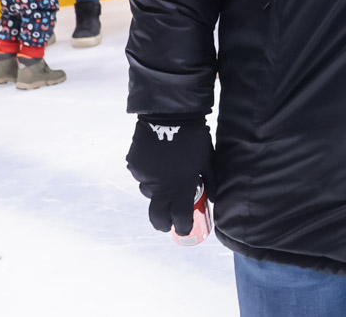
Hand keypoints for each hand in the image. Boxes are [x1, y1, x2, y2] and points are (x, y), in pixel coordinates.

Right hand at [126, 117, 212, 234]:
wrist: (170, 116)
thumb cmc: (195, 138)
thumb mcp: (207, 160)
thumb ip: (210, 182)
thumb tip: (211, 199)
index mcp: (181, 185)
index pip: (180, 216)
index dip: (182, 226)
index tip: (184, 230)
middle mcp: (160, 186)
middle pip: (157, 215)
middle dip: (162, 223)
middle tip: (167, 225)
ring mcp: (144, 176)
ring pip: (149, 191)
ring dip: (157, 189)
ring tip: (167, 173)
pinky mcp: (134, 165)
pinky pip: (141, 175)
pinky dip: (149, 172)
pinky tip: (157, 160)